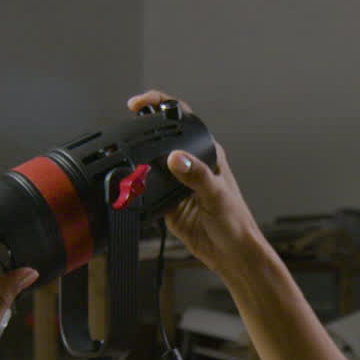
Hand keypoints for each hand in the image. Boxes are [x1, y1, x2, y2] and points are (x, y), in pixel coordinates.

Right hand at [128, 90, 264, 277]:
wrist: (232, 255)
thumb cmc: (236, 223)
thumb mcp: (217, 195)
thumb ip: (197, 175)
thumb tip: (177, 158)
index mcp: (207, 154)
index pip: (181, 119)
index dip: (159, 105)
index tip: (138, 104)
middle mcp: (191, 165)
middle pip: (160, 139)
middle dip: (140, 134)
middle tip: (123, 134)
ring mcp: (177, 184)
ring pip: (149, 165)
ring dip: (136, 164)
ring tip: (124, 164)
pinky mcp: (166, 203)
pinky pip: (145, 191)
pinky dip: (135, 190)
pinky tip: (132, 191)